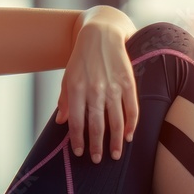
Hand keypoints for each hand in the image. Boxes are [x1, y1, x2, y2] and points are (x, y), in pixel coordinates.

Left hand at [55, 23, 138, 162]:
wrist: (101, 34)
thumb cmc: (82, 58)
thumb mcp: (68, 77)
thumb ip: (65, 100)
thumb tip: (61, 122)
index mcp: (77, 88)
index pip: (77, 121)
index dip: (78, 139)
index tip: (78, 152)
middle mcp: (95, 89)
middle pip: (97, 125)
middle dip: (97, 146)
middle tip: (97, 160)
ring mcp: (113, 86)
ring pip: (116, 121)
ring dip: (115, 141)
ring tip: (115, 155)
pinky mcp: (128, 82)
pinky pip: (131, 109)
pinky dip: (131, 124)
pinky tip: (128, 136)